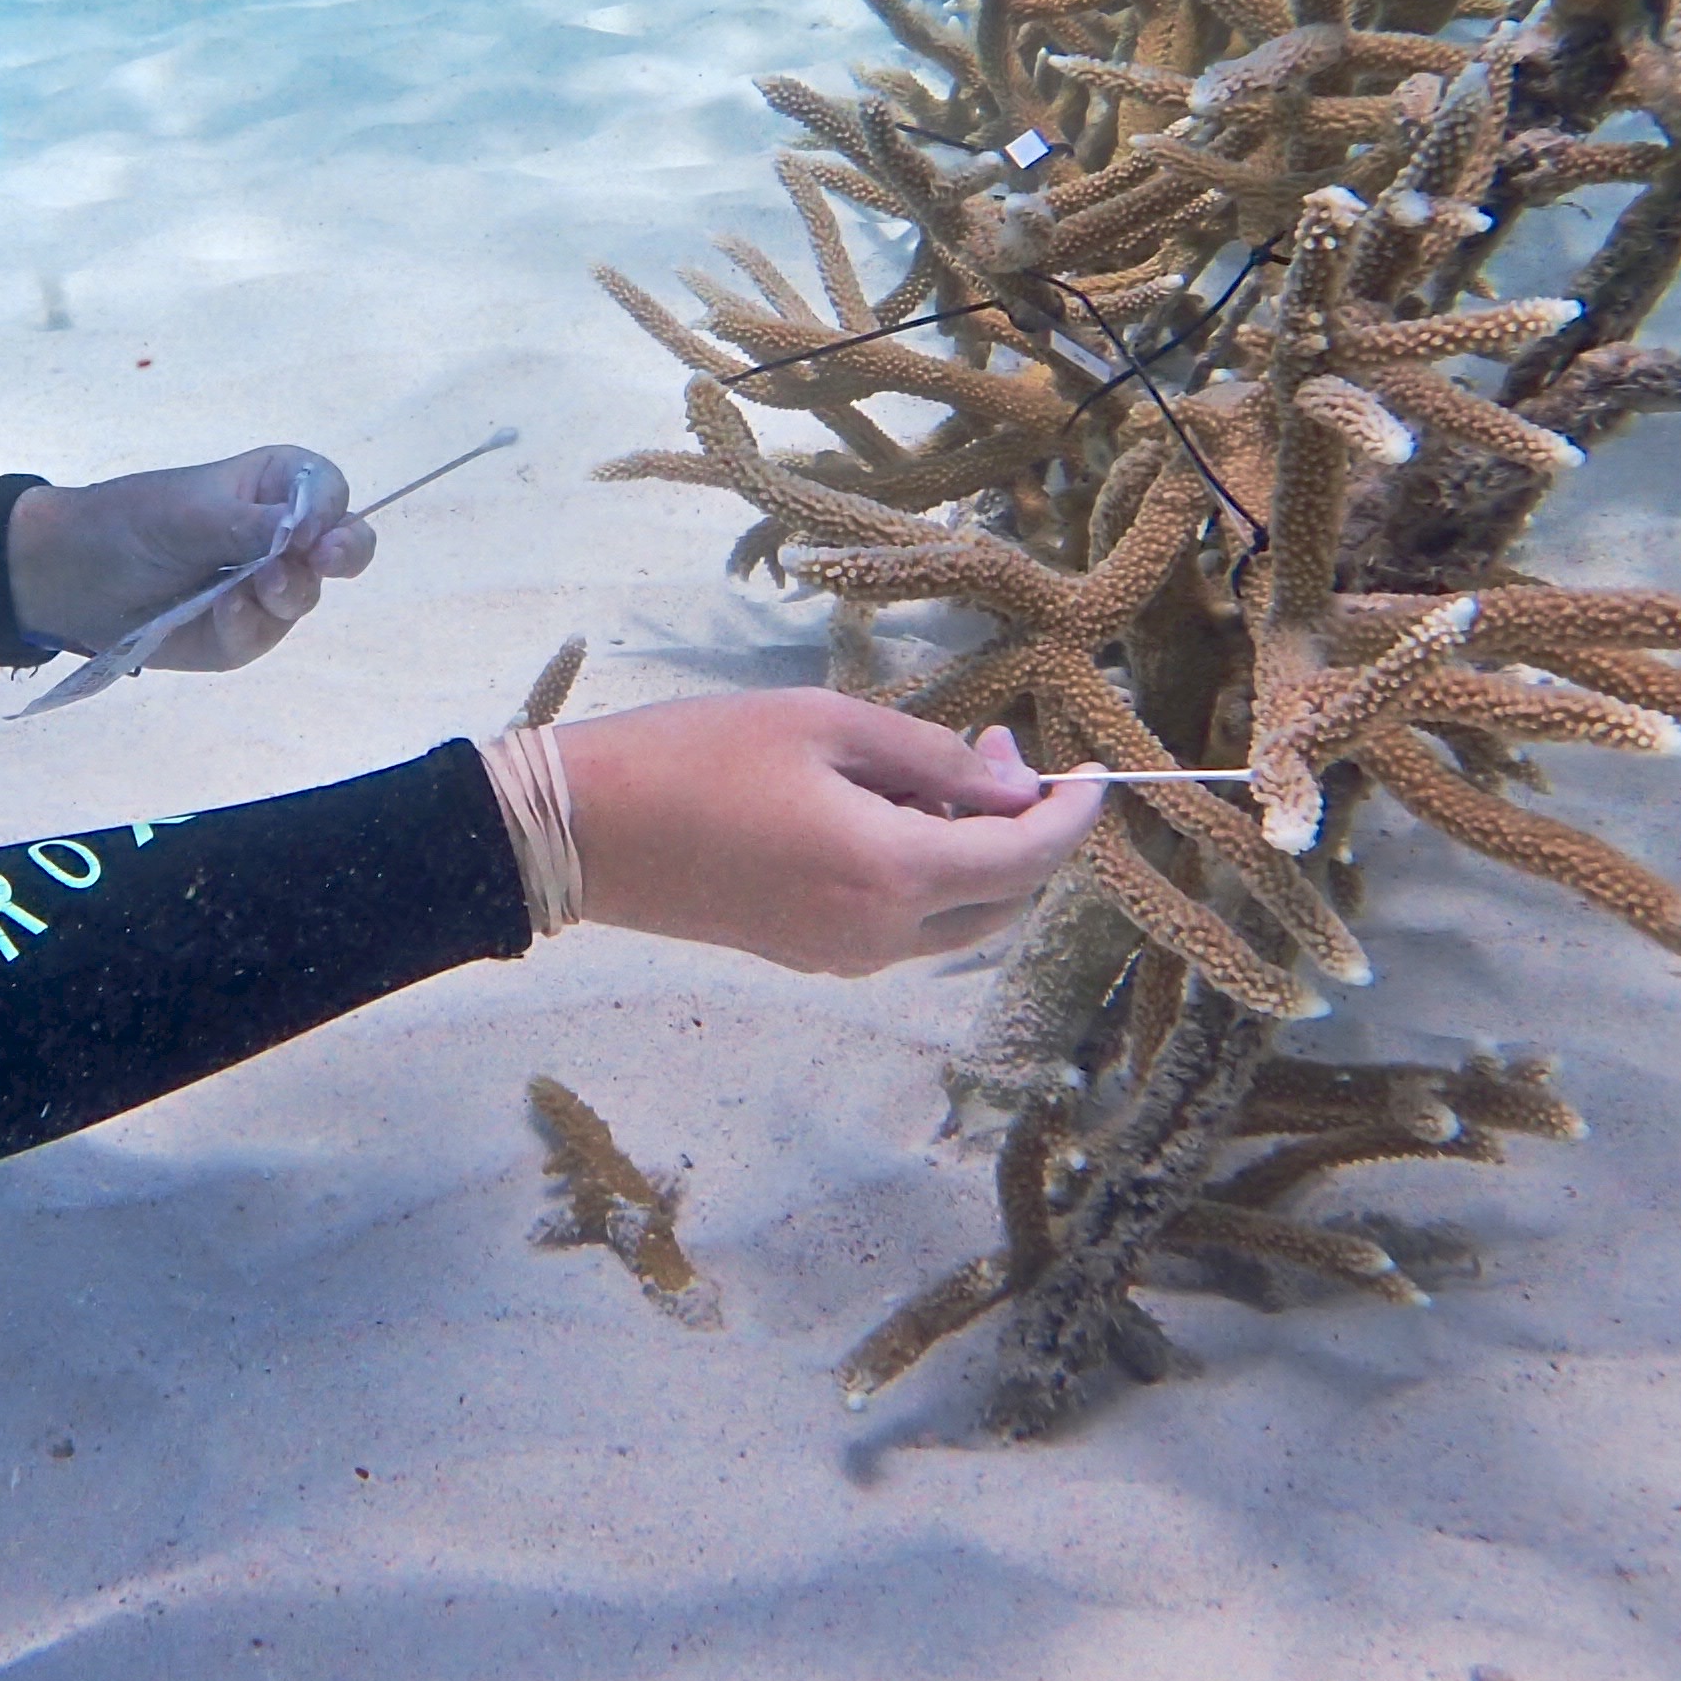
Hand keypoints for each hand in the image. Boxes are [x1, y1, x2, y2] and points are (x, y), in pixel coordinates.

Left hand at [6, 446, 378, 670]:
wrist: (71, 576)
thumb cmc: (130, 521)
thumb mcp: (188, 514)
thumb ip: (248, 524)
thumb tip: (304, 527)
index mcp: (272, 485)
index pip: (326, 490)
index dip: (327, 508)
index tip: (310, 529)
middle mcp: (281, 536)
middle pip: (343, 545)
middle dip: (343, 554)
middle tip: (324, 560)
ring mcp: (266, 587)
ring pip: (306, 595)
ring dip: (285, 592)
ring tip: (250, 589)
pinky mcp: (244, 632)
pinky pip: (265, 633)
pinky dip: (247, 625)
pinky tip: (221, 614)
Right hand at [554, 691, 1104, 977]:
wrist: (586, 832)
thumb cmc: (699, 757)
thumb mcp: (825, 724)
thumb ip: (933, 757)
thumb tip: (1012, 784)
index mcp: (893, 874)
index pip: (1029, 859)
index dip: (1075, 815)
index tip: (1094, 768)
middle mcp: (881, 935)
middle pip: (1004, 902)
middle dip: (1023, 831)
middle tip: (992, 748)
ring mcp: (843, 955)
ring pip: (955, 917)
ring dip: (973, 853)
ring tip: (934, 769)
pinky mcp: (808, 955)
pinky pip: (903, 924)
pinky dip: (925, 873)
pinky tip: (886, 810)